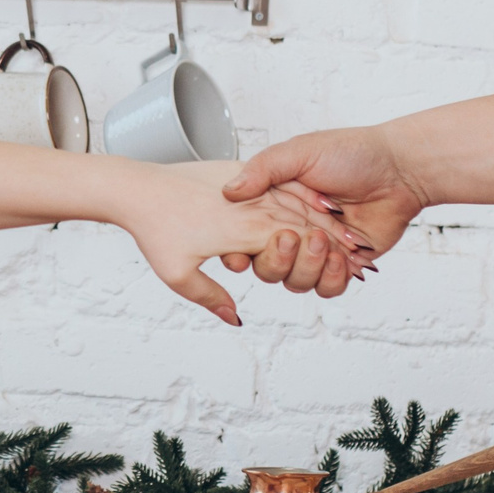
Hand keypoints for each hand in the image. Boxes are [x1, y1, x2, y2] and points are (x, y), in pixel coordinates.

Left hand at [119, 161, 362, 325]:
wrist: (136, 186)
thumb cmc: (155, 229)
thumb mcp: (176, 273)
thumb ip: (210, 296)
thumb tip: (236, 318)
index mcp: (246, 232)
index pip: (301, 246)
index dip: (326, 260)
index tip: (347, 270)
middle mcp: (253, 207)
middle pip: (305, 225)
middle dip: (333, 241)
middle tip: (357, 256)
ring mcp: (248, 189)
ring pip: (297, 203)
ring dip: (324, 219)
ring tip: (345, 233)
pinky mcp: (240, 175)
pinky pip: (281, 184)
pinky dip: (303, 196)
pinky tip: (318, 202)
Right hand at [220, 126, 426, 285]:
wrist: (399, 170)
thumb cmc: (352, 153)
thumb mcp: (299, 151)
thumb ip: (261, 170)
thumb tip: (228, 191)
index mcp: (273, 206)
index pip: (242, 238)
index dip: (236, 252)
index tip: (240, 255)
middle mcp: (290, 231)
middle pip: (264, 267)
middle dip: (276, 258)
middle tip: (294, 236)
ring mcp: (316, 251)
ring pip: (294, 281)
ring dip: (307, 267)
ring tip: (325, 241)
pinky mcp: (342, 264)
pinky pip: (326, 287)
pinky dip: (332, 277)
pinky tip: (343, 257)